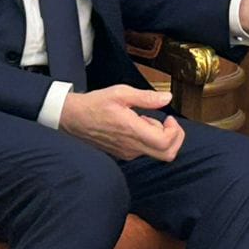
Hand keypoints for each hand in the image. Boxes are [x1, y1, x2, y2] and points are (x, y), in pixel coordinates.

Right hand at [59, 85, 185, 160]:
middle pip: (167, 154)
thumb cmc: (95, 104)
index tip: (169, 117)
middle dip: (175, 138)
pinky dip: (149, 139)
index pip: (165, 143)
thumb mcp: (121, 93)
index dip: (175, 131)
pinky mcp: (123, 154)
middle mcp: (131, 147)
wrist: (72, 118)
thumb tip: (167, 98)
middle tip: (169, 122)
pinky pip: (144, 151)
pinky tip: (137, 125)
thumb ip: (146, 97)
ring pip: (156, 153)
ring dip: (160, 136)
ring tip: (145, 119)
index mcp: (132, 131)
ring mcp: (127, 153)